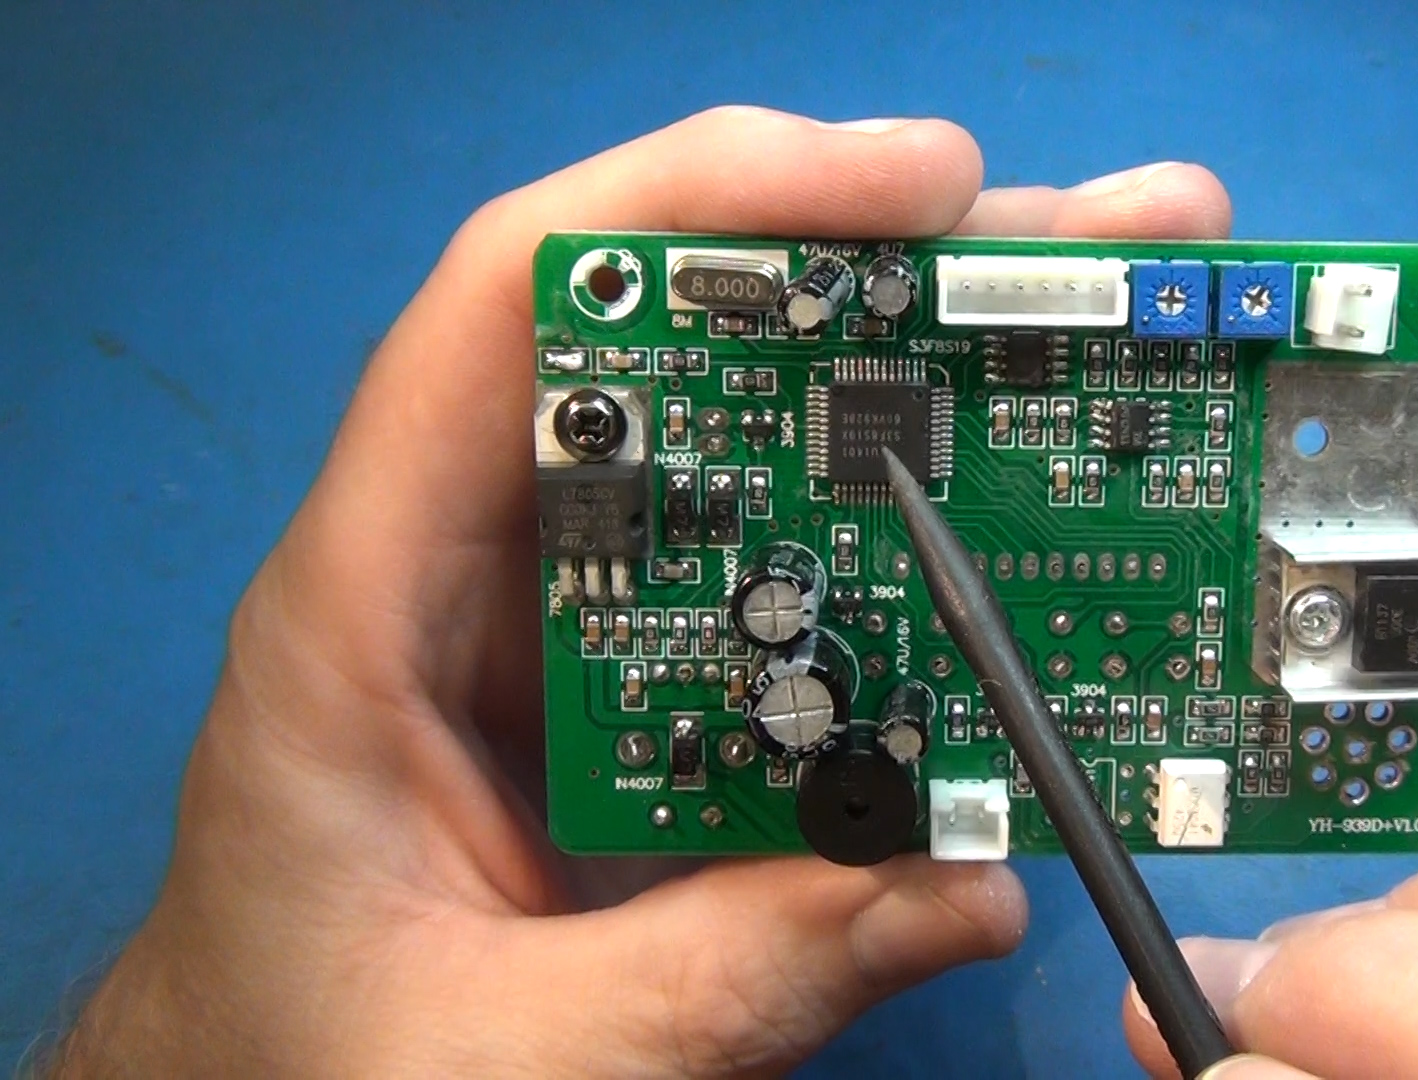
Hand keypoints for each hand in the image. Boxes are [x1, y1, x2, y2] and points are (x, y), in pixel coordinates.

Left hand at [49, 107, 1231, 1076]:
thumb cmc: (293, 1065)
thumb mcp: (494, 1059)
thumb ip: (715, 981)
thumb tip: (969, 885)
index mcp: (359, 608)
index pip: (504, 306)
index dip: (702, 205)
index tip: (913, 186)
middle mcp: (463, 564)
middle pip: (668, 346)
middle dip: (880, 270)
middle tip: (1084, 242)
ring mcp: (555, 614)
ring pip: (735, 444)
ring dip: (910, 384)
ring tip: (1085, 346)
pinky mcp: (627, 678)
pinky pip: (772, 575)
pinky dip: (895, 540)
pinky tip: (1007, 530)